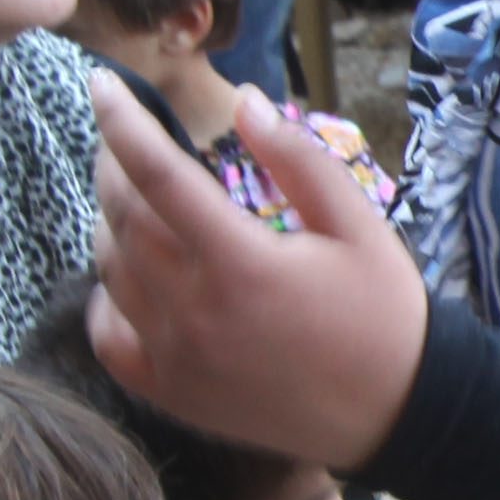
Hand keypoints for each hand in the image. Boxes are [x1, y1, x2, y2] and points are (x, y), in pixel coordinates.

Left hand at [86, 79, 428, 467]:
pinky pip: (109, 339)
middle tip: (119, 137)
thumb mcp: (360, 225)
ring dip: (109, 224)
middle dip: (112, 166)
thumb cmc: (384, 314)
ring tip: (131, 198)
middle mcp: (195, 312)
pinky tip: (128, 278)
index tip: (102, 85)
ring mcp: (177, 358)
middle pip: (123, 220)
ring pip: (111, 272)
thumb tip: (246, 101)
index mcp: (241, 263)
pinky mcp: (174, 394)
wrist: (397, 414)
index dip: (122, 123)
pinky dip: (105, 298)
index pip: (158, 175)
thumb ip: (298, 159)